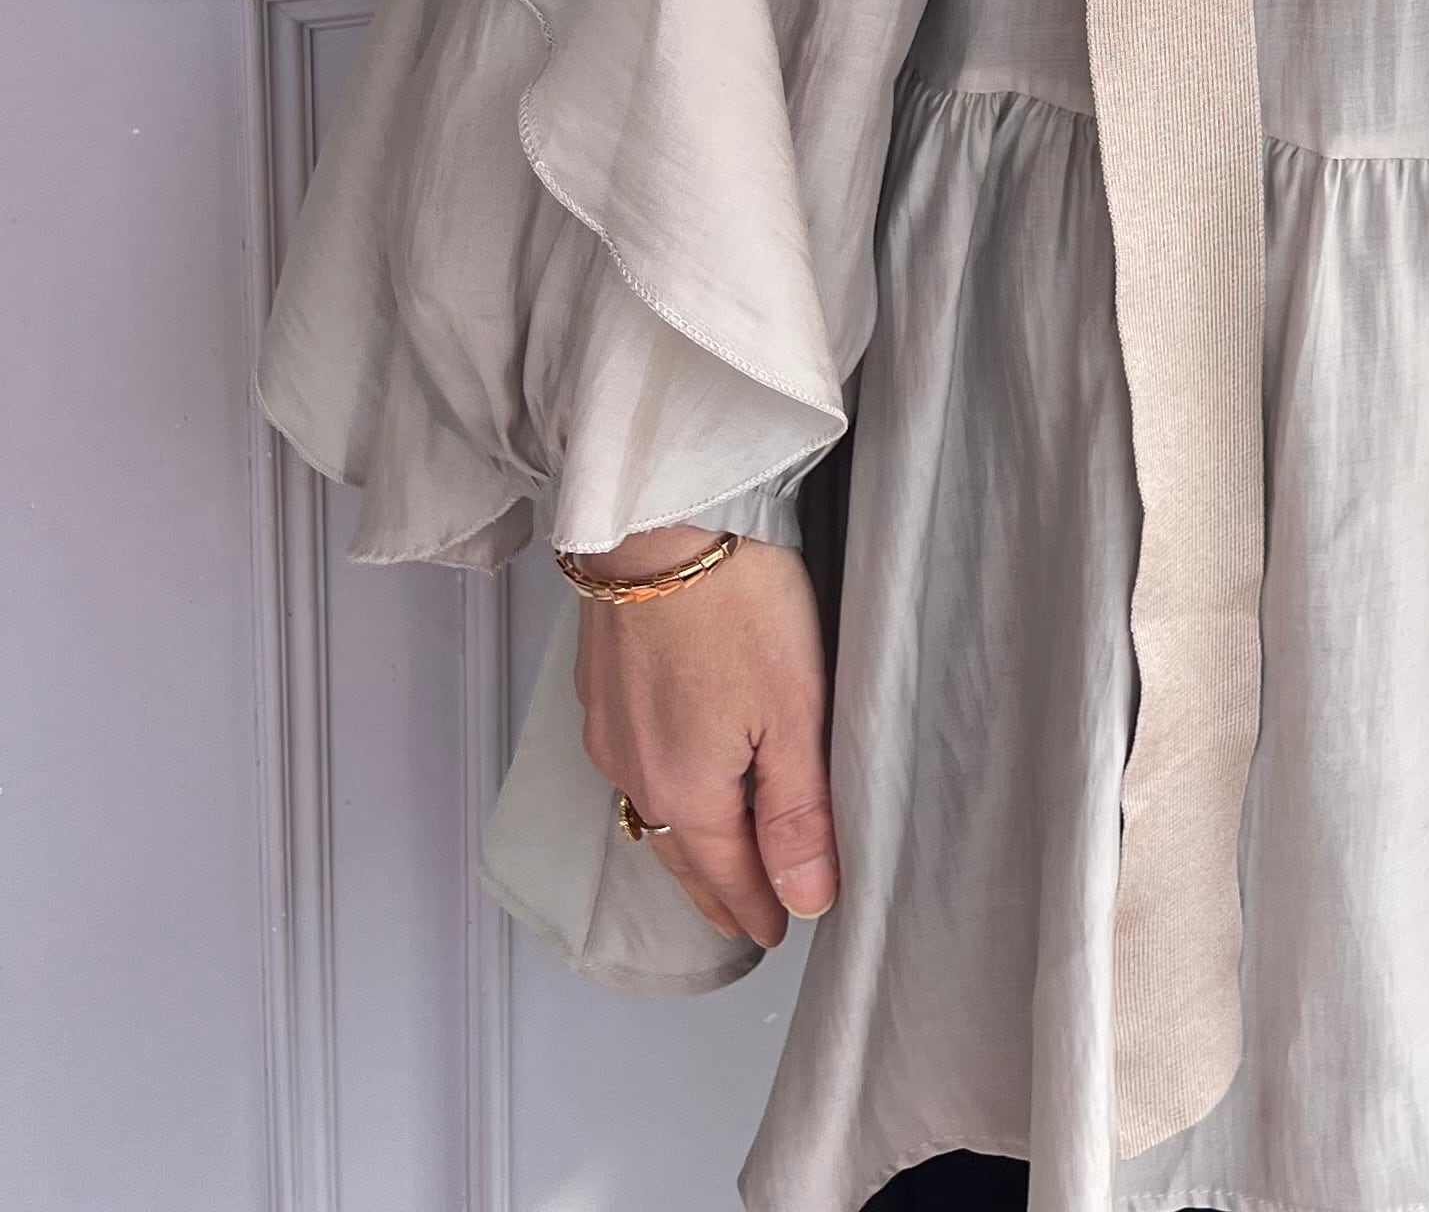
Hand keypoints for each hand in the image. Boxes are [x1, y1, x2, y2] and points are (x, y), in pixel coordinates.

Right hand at [572, 526, 834, 946]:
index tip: (778, 931)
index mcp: (685, 791)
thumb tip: (806, 900)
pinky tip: (670, 776)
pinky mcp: (601, 683)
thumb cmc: (737, 604)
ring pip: (650, 806)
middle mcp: (634, 770)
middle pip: (682, 849)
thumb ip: (797, 811)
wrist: (660, 518)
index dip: (756, 907)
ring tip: (712, 857)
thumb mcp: (793, 711)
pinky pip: (630, 761)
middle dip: (717, 887)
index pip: (726, 875)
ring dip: (684, 840)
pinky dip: (658, 787)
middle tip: (745, 915)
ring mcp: (609, 726)